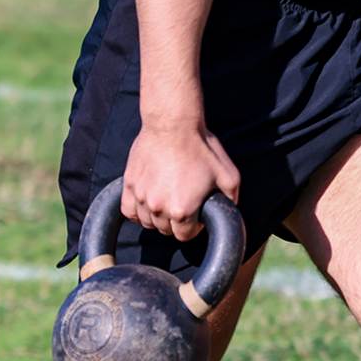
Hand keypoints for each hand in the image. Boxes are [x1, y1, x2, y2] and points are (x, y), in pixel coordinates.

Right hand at [122, 119, 240, 241]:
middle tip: (183, 206)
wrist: (173, 124)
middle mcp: (158, 208)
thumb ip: (231, 197)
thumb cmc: (200, 147)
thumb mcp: (228, 174)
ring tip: (167, 203)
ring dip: (157, 218)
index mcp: (182, 210)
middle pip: (165, 230)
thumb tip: (229, 209)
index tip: (196, 218)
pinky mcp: (129, 185)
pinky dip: (136, 212)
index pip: (184, 236)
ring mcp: (141, 197)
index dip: (193, 229)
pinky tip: (146, 205)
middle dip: (176, 223)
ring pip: (147, 222)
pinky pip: (128, 211)